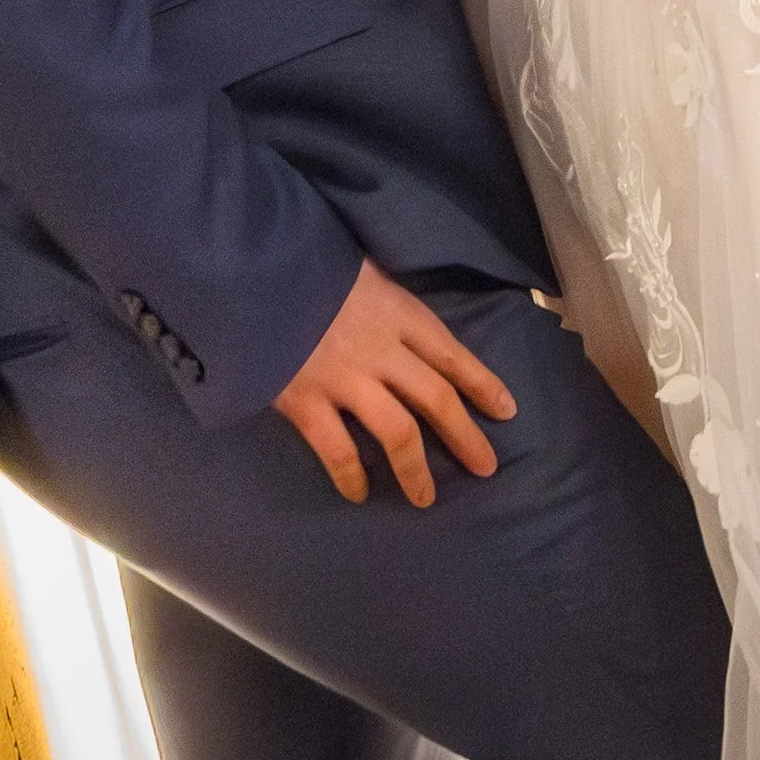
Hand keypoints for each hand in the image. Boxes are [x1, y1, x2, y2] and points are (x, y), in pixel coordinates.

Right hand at [272, 259, 516, 506]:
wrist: (253, 269)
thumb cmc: (307, 260)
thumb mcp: (358, 265)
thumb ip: (382, 290)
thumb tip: (396, 309)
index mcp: (397, 311)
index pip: (450, 353)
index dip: (482, 383)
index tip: (507, 410)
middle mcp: (380, 349)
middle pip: (435, 398)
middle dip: (465, 435)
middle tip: (486, 467)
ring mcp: (345, 378)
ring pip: (397, 433)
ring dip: (416, 470)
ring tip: (426, 499)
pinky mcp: (307, 402)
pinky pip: (339, 451)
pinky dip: (351, 477)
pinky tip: (359, 494)